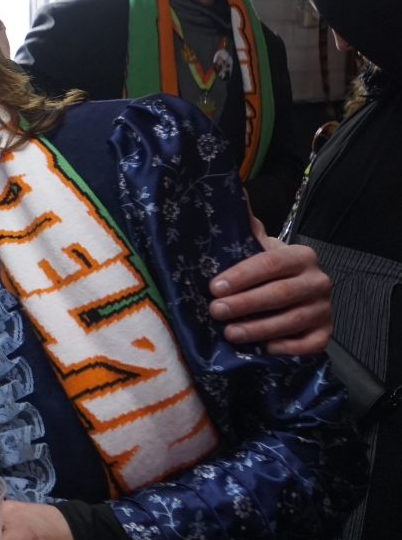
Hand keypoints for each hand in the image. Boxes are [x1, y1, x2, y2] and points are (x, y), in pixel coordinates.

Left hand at [209, 216, 331, 354]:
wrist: (291, 290)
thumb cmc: (264, 268)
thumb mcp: (254, 243)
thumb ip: (244, 222)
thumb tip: (233, 190)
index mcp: (301, 255)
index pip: (270, 263)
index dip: (242, 276)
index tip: (214, 287)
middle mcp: (319, 280)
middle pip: (280, 294)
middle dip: (245, 303)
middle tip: (215, 311)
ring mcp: (324, 308)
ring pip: (292, 321)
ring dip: (259, 329)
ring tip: (230, 333)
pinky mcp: (325, 333)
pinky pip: (310, 344)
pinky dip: (288, 348)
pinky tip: (265, 349)